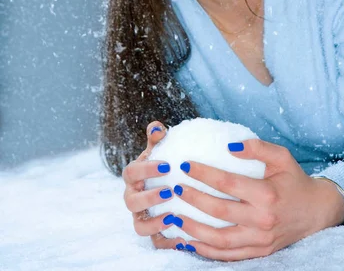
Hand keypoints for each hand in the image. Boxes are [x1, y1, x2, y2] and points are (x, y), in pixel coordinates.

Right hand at [122, 121, 188, 251]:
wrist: (169, 183)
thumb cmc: (164, 164)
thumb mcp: (161, 149)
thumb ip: (158, 138)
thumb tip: (157, 127)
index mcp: (134, 177)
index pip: (131, 172)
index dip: (146, 170)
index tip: (166, 166)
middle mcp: (133, 198)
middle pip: (131, 201)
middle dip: (148, 198)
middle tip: (169, 192)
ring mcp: (142, 217)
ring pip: (139, 226)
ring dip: (153, 223)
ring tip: (172, 217)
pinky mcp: (154, 234)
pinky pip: (157, 243)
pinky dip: (168, 244)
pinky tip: (185, 240)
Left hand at [171, 139, 343, 260]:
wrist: (316, 212)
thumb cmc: (294, 180)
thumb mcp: (282, 157)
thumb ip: (258, 147)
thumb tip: (230, 145)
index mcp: (267, 195)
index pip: (228, 183)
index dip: (204, 174)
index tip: (185, 165)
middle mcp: (262, 220)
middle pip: (219, 212)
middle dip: (193, 199)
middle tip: (175, 187)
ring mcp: (260, 240)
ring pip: (219, 240)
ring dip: (193, 230)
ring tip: (174, 216)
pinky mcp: (258, 253)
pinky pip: (228, 256)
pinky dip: (206, 251)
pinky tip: (189, 241)